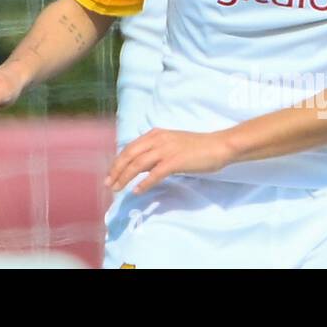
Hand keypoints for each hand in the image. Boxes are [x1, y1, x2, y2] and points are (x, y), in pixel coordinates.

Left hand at [105, 129, 234, 193]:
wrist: (218, 146)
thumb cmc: (196, 148)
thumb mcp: (170, 145)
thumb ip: (153, 152)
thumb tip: (137, 166)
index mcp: (154, 134)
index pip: (129, 148)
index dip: (117, 162)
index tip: (110, 175)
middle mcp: (157, 139)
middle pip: (129, 155)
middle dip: (116, 170)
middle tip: (108, 184)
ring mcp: (166, 149)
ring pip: (138, 164)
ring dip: (125, 177)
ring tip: (117, 189)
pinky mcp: (175, 161)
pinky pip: (155, 174)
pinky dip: (144, 183)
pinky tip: (137, 191)